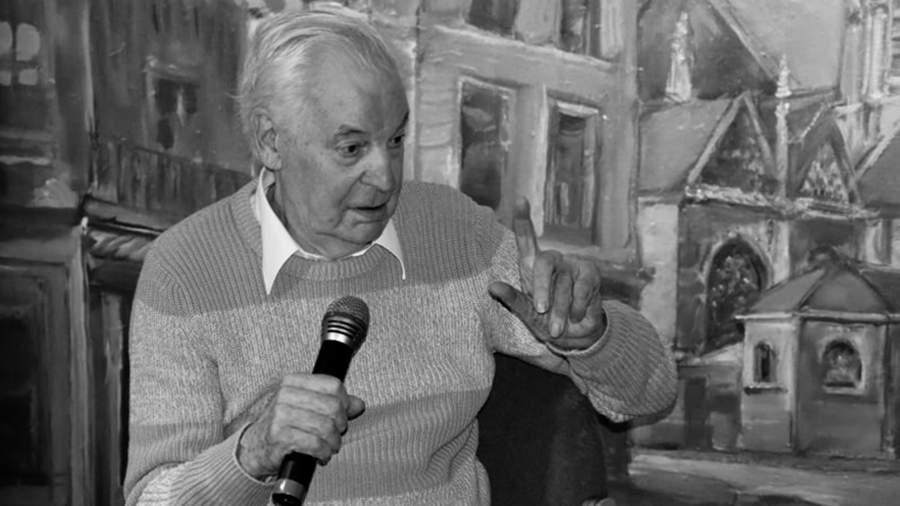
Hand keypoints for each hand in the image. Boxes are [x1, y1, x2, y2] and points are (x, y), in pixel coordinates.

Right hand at [237, 373, 365, 478]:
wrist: (254, 448)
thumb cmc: (282, 426)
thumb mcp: (306, 408)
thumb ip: (333, 403)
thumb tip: (359, 404)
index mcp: (293, 381)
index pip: (333, 385)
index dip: (345, 403)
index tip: (343, 415)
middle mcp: (285, 394)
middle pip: (333, 406)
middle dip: (340, 425)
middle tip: (336, 435)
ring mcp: (280, 414)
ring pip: (326, 426)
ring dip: (333, 442)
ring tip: (329, 447)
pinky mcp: (279, 436)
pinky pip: (314, 444)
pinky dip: (323, 452)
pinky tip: (321, 455)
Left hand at [488, 198, 606, 350]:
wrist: (576, 336)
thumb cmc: (546, 321)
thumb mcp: (527, 314)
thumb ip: (513, 300)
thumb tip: (492, 286)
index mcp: (532, 267)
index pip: (527, 239)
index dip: (523, 219)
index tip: (520, 199)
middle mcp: (552, 261)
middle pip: (544, 263)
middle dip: (541, 289)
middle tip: (541, 310)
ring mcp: (572, 265)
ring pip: (563, 285)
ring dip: (560, 310)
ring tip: (557, 329)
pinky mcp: (590, 274)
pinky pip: (581, 290)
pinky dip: (576, 307)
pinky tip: (575, 316)